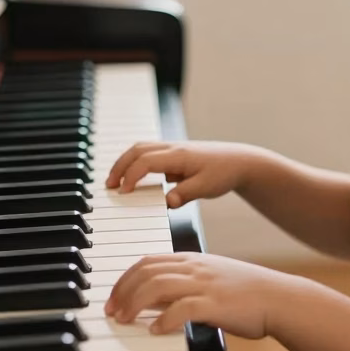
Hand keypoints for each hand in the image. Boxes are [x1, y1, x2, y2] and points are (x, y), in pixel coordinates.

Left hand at [103, 252, 296, 337]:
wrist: (278, 298)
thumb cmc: (245, 294)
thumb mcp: (209, 281)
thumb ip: (181, 286)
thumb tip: (151, 301)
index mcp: (192, 260)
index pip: (148, 261)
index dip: (124, 278)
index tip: (112, 297)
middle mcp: (195, 268)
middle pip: (147, 272)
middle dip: (123, 291)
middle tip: (111, 311)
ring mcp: (205, 285)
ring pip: (158, 286)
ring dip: (135, 304)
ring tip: (124, 320)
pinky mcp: (216, 304)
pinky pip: (183, 308)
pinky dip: (164, 319)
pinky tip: (155, 330)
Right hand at [105, 140, 260, 208]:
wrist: (240, 161)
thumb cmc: (224, 172)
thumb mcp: (207, 187)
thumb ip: (186, 194)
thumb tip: (167, 202)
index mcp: (178, 155)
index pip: (145, 161)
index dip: (130, 176)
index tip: (123, 192)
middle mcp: (172, 148)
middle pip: (137, 150)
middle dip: (119, 166)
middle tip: (109, 186)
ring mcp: (172, 148)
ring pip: (141, 148)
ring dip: (125, 162)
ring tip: (115, 182)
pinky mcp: (174, 154)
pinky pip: (148, 153)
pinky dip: (135, 162)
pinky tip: (134, 178)